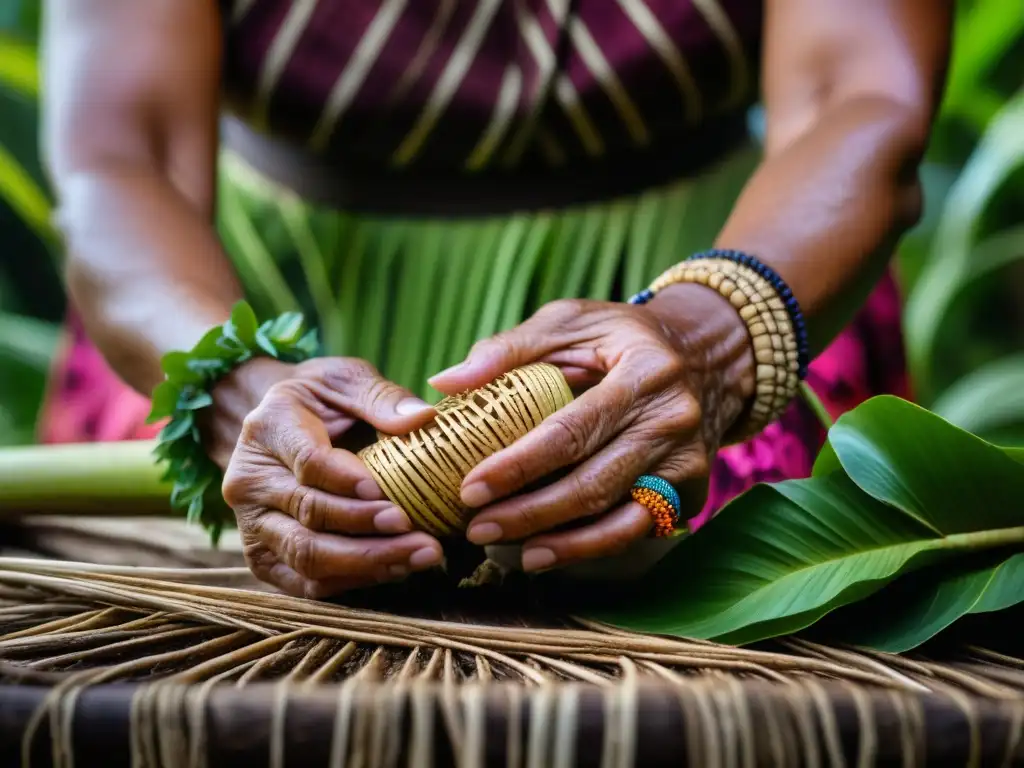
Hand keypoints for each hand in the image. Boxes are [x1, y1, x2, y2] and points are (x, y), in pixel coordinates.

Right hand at [217, 358, 444, 597]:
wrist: (278, 426)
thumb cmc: (320, 400)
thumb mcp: (346, 380)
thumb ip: (381, 398)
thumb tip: (422, 419)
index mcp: (268, 427)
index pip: (308, 463)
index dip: (349, 482)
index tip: (389, 494)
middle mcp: (249, 480)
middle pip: (308, 515)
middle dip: (369, 530)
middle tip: (421, 536)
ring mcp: (251, 523)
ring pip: (305, 555)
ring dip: (366, 563)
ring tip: (419, 556)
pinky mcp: (262, 557)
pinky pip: (304, 582)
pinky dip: (352, 582)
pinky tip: (396, 570)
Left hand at [429, 284, 754, 571]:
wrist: (707, 357)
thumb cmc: (621, 337)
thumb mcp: (571, 322)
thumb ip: (508, 348)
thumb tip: (445, 383)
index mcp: (645, 371)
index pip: (572, 429)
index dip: (519, 465)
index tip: (470, 487)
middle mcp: (673, 421)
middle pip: (594, 483)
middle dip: (529, 513)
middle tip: (475, 527)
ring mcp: (688, 462)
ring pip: (619, 518)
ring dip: (560, 543)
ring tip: (509, 553)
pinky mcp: (691, 492)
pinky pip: (636, 529)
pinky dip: (591, 546)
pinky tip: (547, 552)